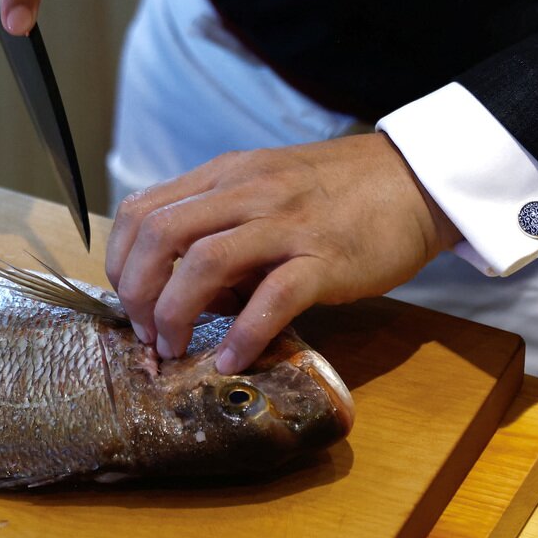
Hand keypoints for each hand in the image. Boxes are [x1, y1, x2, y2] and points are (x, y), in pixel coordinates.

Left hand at [105, 133, 462, 372]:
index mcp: (224, 177)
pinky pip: (272, 298)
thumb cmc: (337, 195)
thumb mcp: (265, 192)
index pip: (142, 211)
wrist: (416, 181)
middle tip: (146, 332)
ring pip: (203, 262)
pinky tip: (231, 360)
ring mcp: (285, 224)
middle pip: (159, 234)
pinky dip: (243, 335)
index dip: (121, 262)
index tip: (129, 301)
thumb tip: (188, 290)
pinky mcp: (325, 259)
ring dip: (175, 313)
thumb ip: (221, 228)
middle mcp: (246, 192)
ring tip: (174, 348)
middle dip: (137, 292)